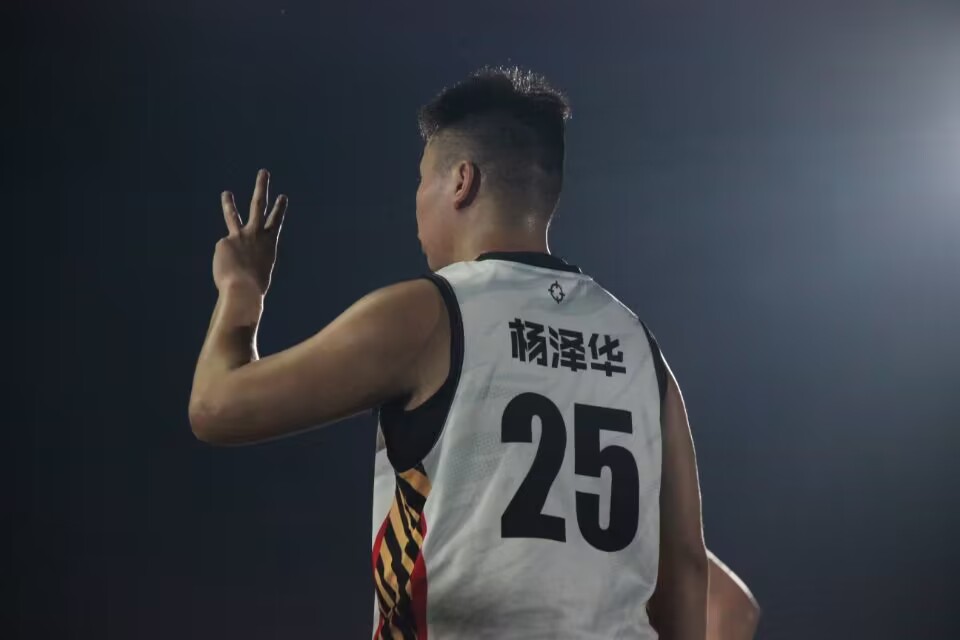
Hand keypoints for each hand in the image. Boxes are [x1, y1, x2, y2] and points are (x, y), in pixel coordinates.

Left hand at [214, 169, 288, 294]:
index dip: (279, 208)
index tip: (282, 196)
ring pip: (232, 216)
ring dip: (229, 203)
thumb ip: (251, 256)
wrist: (243, 288)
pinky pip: (224, 252)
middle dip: (261, 187)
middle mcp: (255, 233)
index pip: (276, 221)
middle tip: (263, 172)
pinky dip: (225, 262)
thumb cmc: (255, 285)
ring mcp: (238, 236)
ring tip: (226, 193)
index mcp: (270, 242)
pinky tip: (228, 269)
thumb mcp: (260, 269)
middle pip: (258, 205)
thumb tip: (237, 253)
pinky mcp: (223, 243)